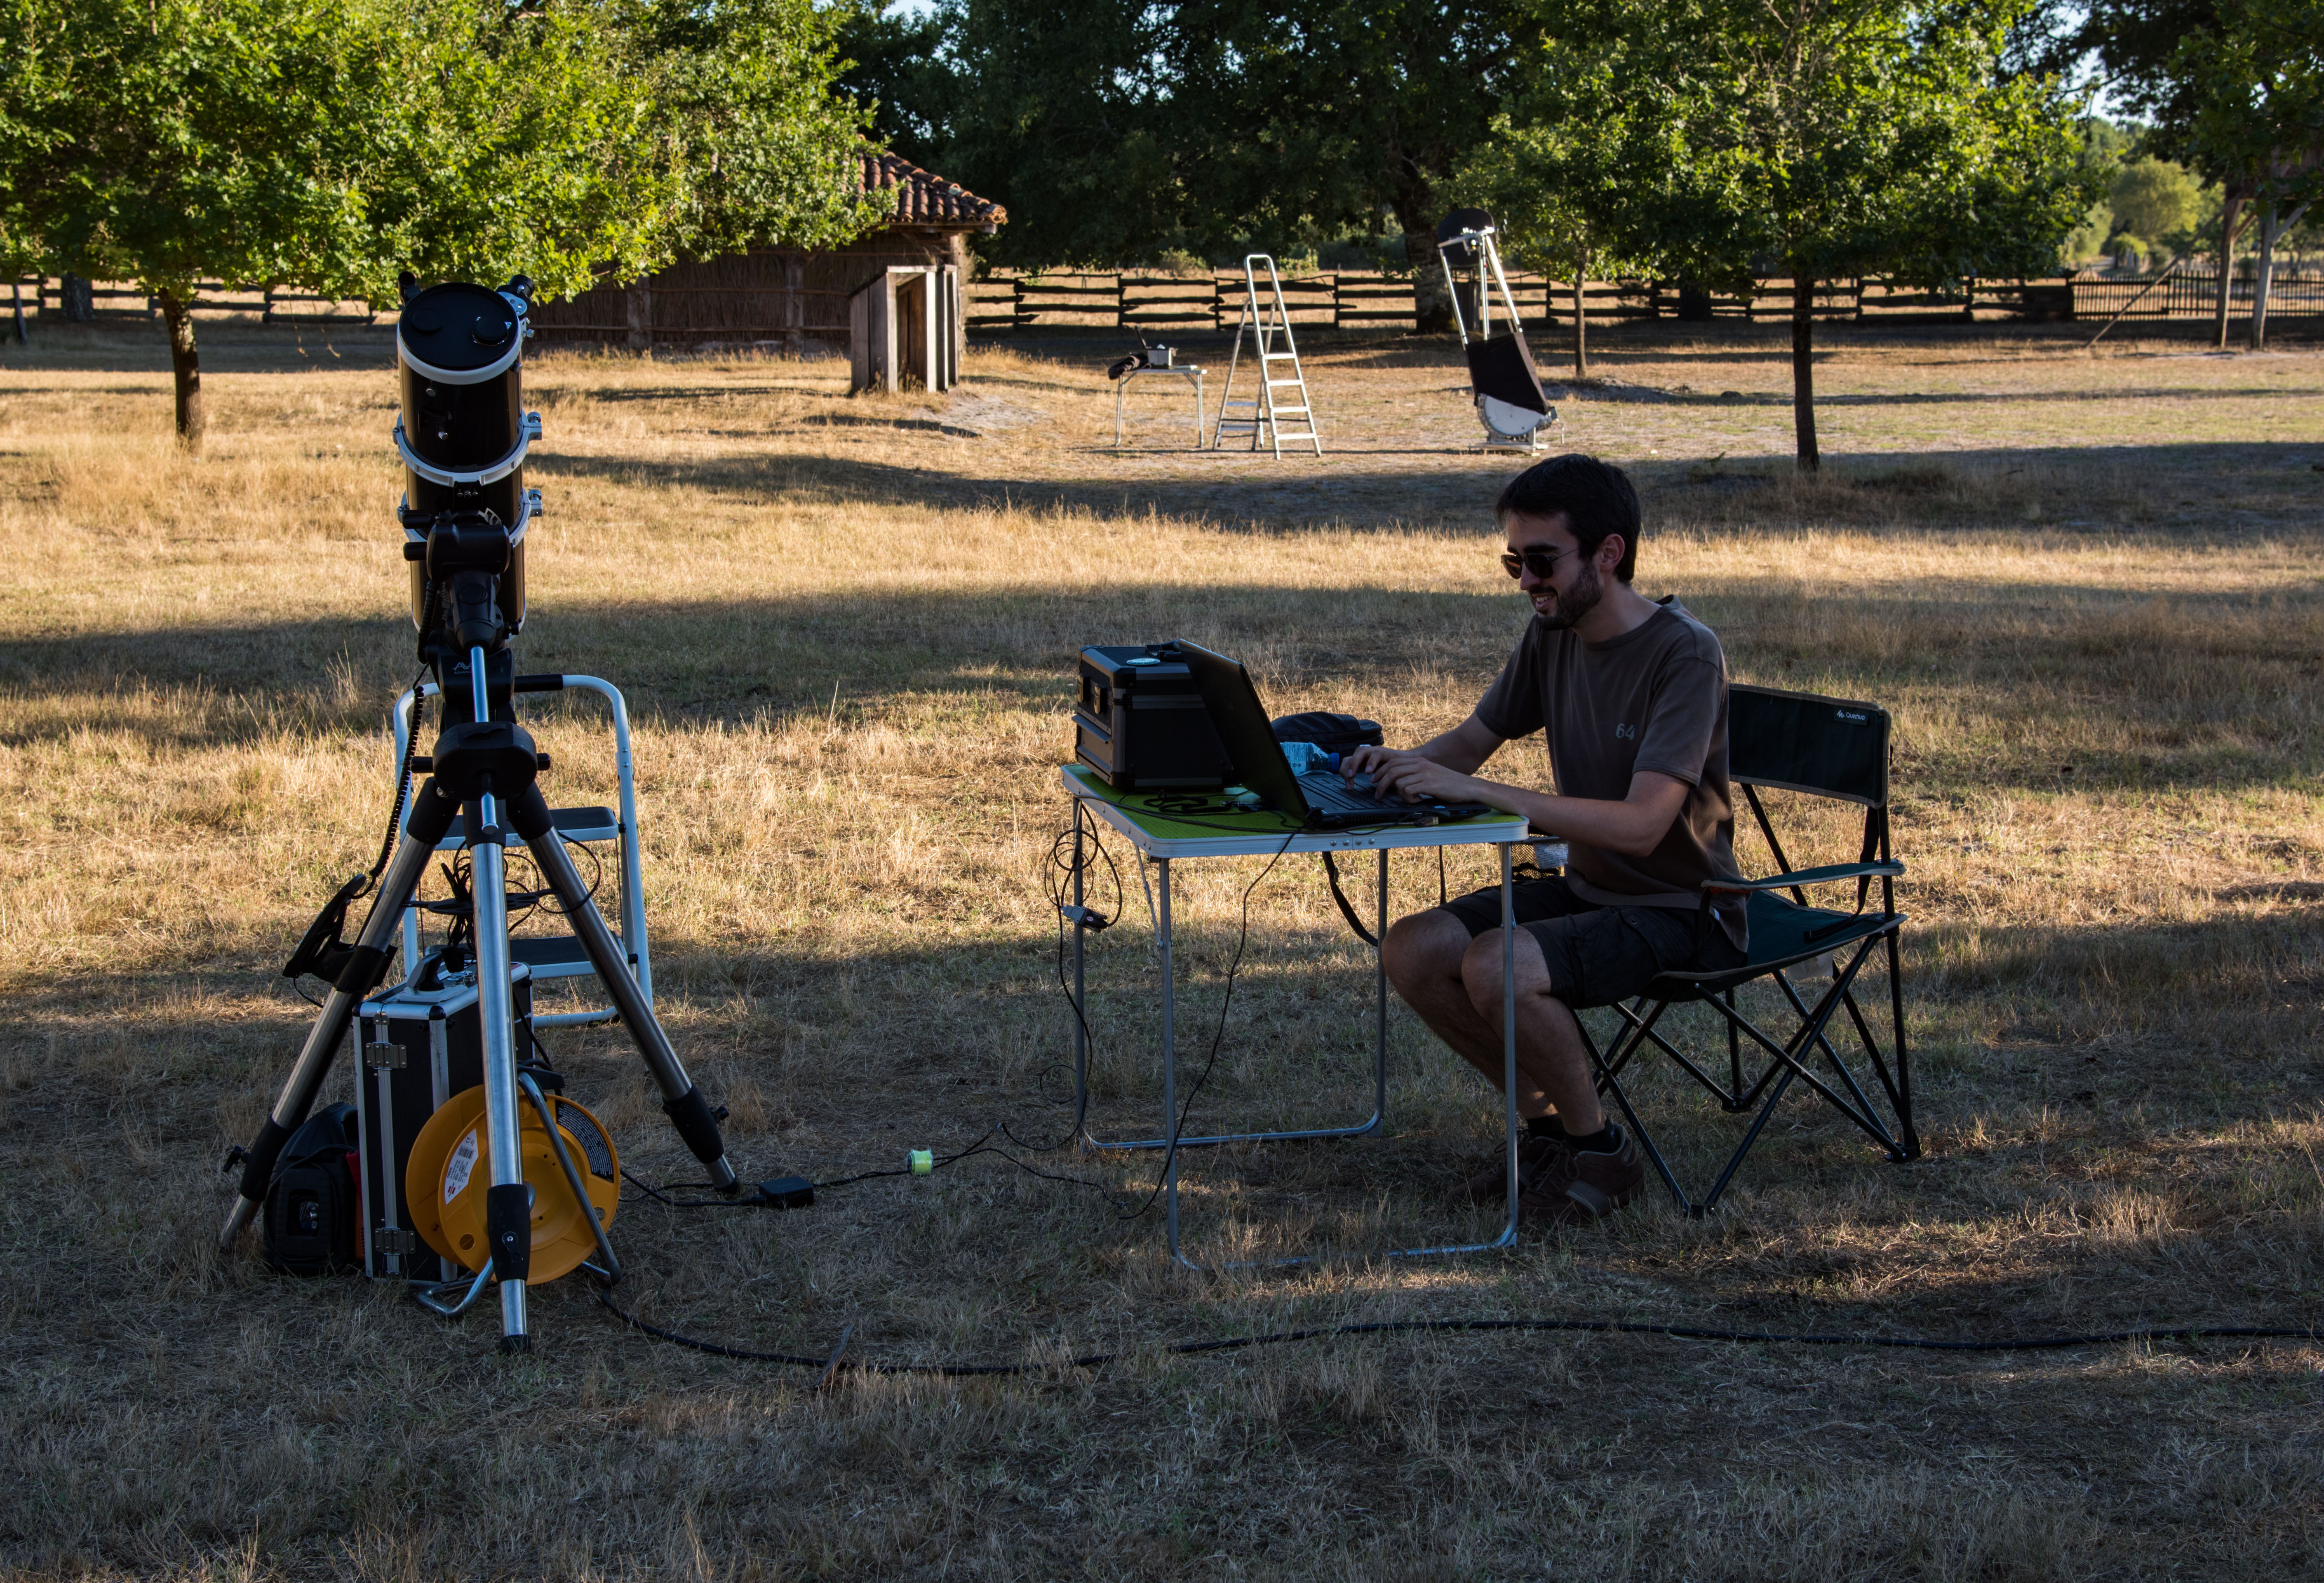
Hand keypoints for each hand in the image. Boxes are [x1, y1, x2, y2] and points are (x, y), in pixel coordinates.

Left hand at [1345, 747, 1478, 804]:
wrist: (1468, 787)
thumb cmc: (1449, 783)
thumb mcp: (1430, 774)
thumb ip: (1415, 774)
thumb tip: (1397, 782)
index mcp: (1419, 761)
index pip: (1392, 762)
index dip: (1380, 772)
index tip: (1374, 781)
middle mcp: (1420, 765)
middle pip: (1391, 771)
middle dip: (1380, 784)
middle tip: (1378, 795)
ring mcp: (1424, 774)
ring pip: (1398, 782)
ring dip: (1399, 794)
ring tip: (1410, 799)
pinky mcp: (1428, 784)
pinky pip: (1408, 791)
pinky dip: (1409, 799)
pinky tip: (1419, 800)